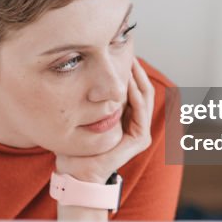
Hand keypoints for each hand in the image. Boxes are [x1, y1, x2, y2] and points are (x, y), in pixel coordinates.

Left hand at [55, 58, 154, 183]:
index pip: (133, 87)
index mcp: (126, 117)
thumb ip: (88, 98)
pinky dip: (136, 95)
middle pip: (142, 89)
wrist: (76, 171)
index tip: (121, 52)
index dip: (130, 70)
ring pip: (144, 97)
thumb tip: (80, 73)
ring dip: (138, 78)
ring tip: (130, 61)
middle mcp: (137, 123)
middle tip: (128, 51)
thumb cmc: (77, 143)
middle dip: (136, 70)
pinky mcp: (139, 139)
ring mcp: (140, 132)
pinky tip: (128, 82)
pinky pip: (140, 112)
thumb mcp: (83, 114)